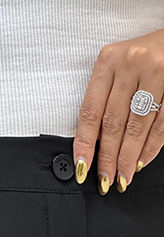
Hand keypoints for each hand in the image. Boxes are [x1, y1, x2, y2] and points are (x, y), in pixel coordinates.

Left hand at [73, 28, 163, 194]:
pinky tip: (141, 162)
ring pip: (137, 127)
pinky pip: (161, 124)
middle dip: (107, 157)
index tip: (81, 167)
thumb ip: (105, 99)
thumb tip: (92, 144)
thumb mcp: (118, 68)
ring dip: (128, 158)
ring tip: (122, 177)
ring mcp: (156, 73)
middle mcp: (131, 65)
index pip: (90, 111)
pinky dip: (151, 147)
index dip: (84, 144)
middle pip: (113, 123)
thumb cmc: (145, 56)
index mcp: (108, 61)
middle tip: (104, 180)